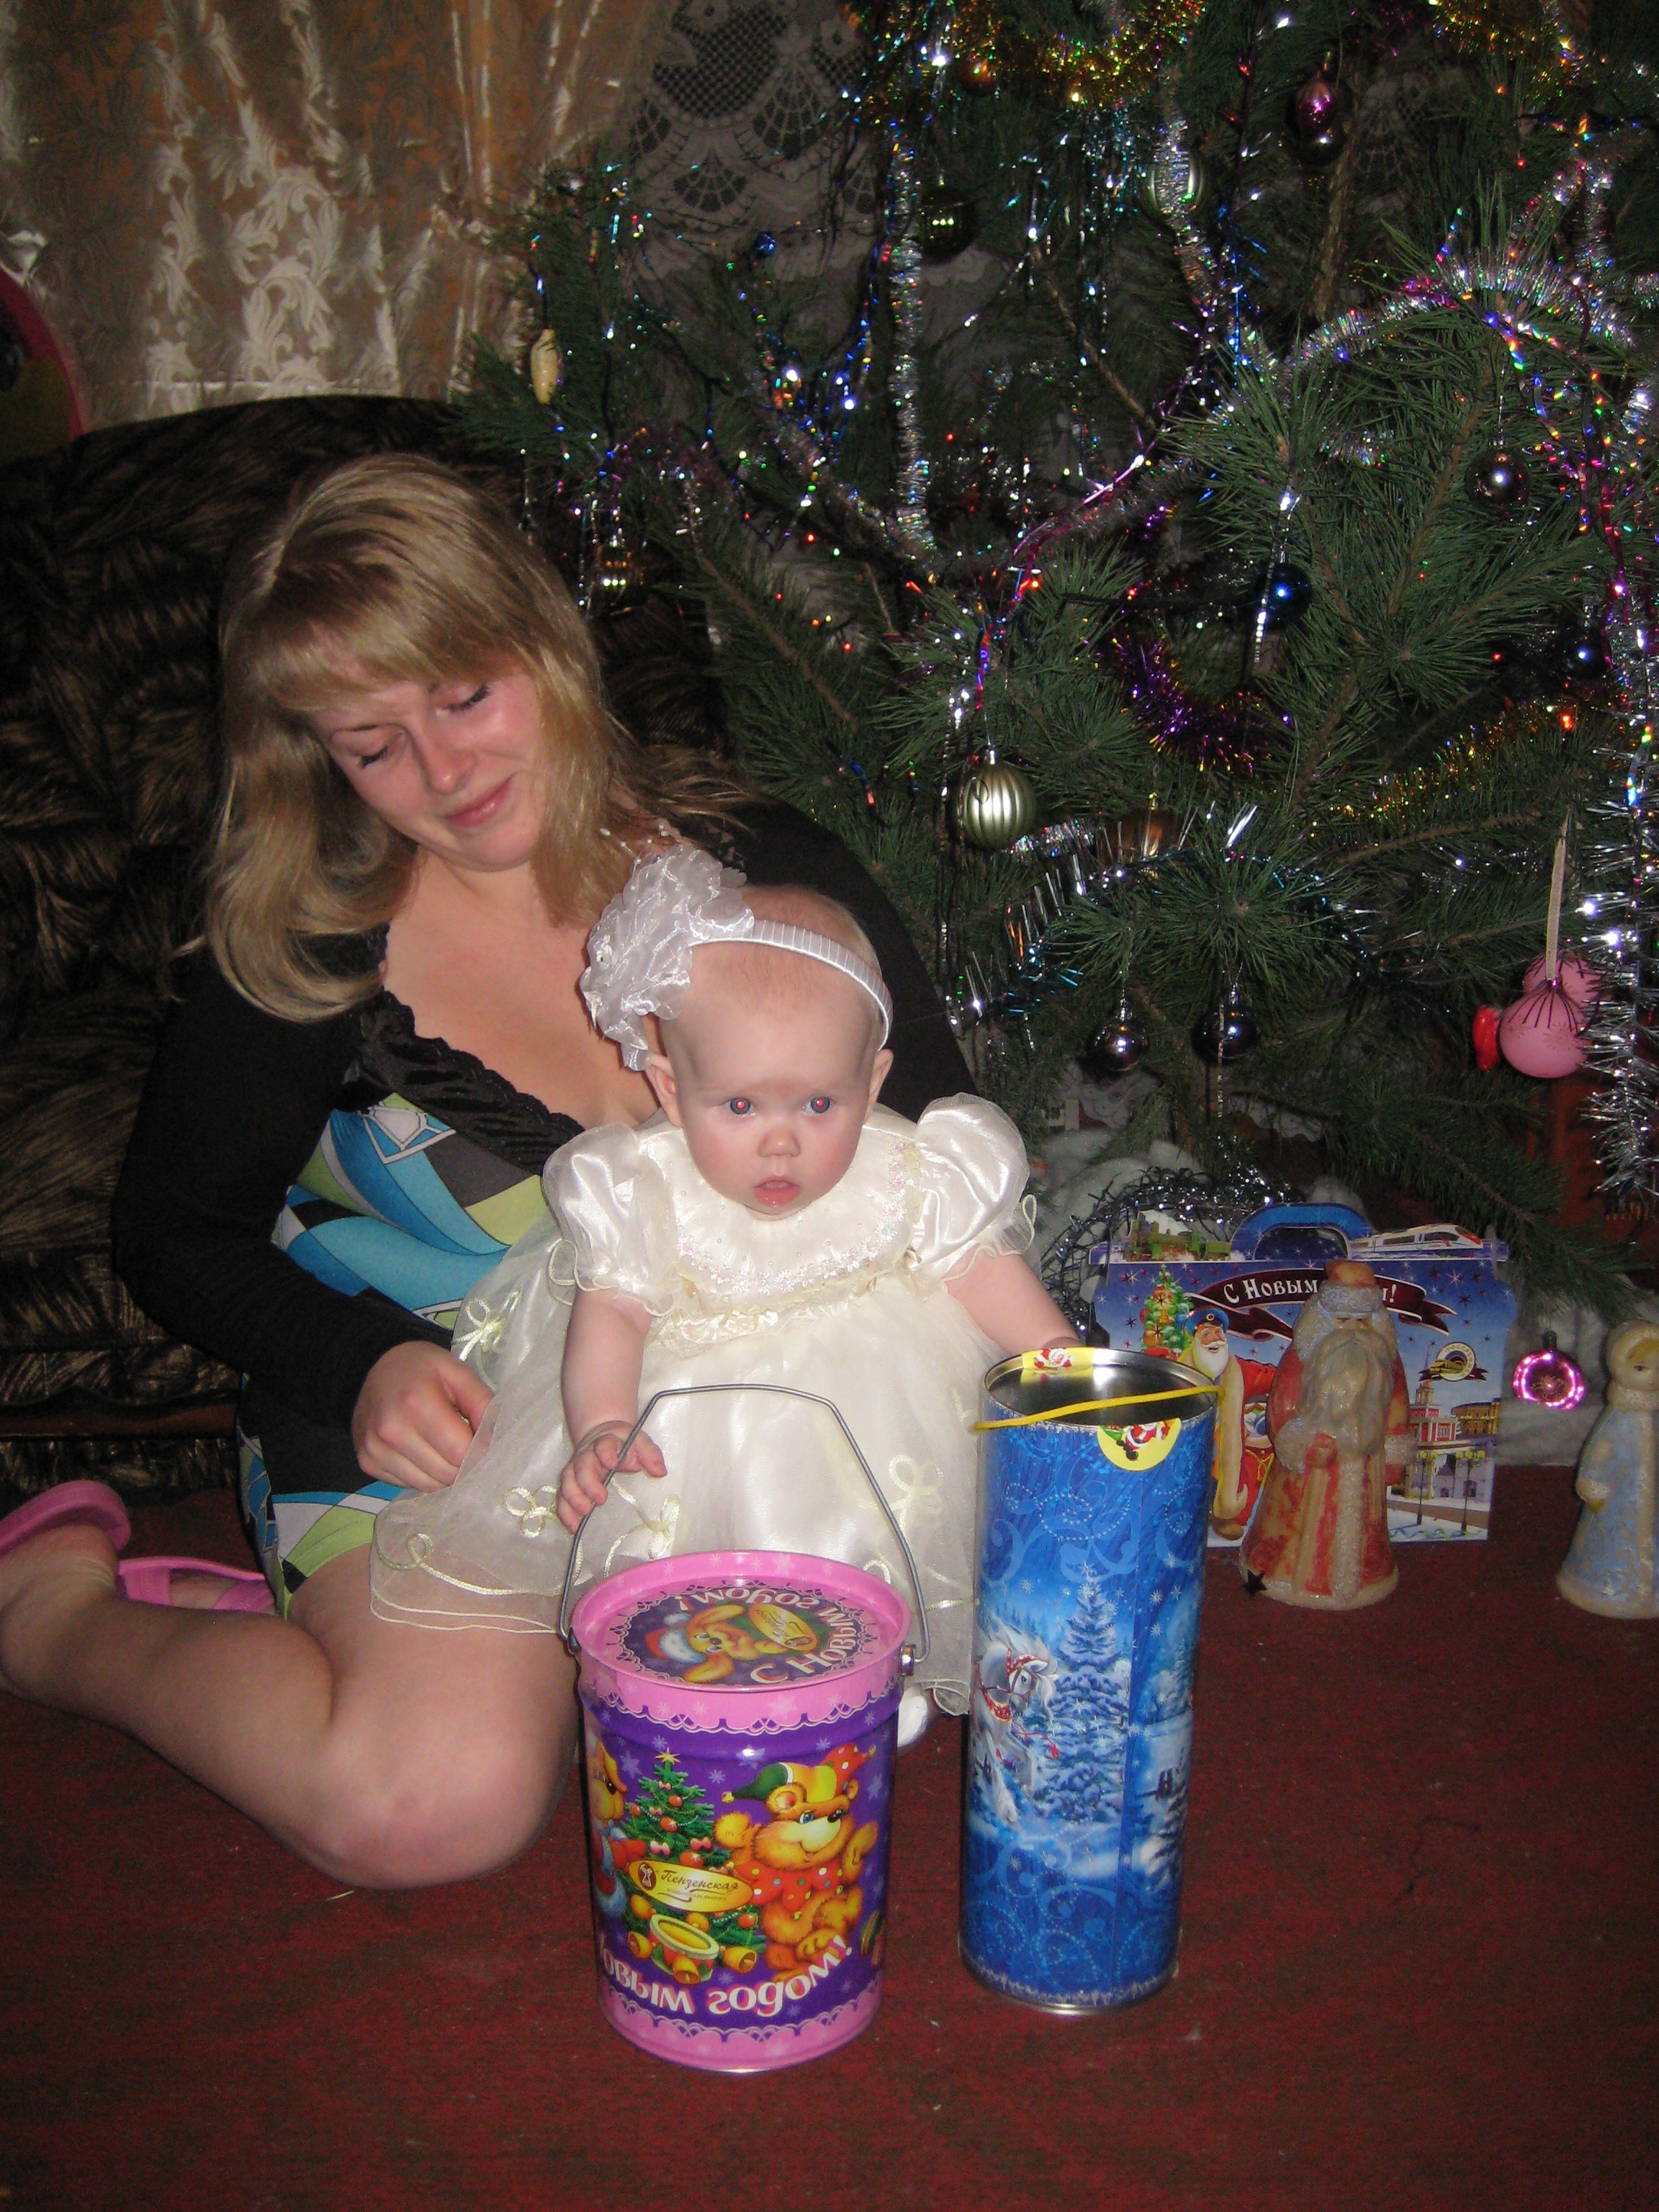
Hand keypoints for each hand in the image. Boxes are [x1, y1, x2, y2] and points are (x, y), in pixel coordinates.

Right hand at [352, 1342, 493, 1490]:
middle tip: (467, 1446)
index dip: (480, 1451)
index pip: (460, 1452)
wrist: (372, 1367)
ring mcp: (375, 1450)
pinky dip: (424, 1475)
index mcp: (416, 1404)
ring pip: (428, 1486)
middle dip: (464, 1465)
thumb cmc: (421, 1368)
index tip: (486, 1443)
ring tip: (446, 1448)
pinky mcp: (367, 1462)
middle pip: (445, 1473)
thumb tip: (495, 1441)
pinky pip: (407, 1484)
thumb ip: (482, 1404)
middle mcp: (391, 1432)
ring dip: (445, 1474)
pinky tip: (424, 1452)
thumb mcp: (457, 1372)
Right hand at [557, 1421, 667, 1531]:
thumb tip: (660, 1472)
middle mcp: (587, 1454)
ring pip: (567, 1481)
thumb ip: (651, 1455)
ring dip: (573, 1498)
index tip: (612, 1463)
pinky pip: (562, 1497)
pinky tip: (572, 1526)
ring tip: (584, 1513)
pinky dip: (565, 1511)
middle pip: (581, 1466)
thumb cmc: (625, 1444)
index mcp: (606, 1442)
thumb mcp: (641, 1444)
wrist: (603, 1435)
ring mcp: (575, 1468)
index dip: (605, 1452)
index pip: (603, 1444)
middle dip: (588, 1482)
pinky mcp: (570, 1482)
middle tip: (600, 1499)